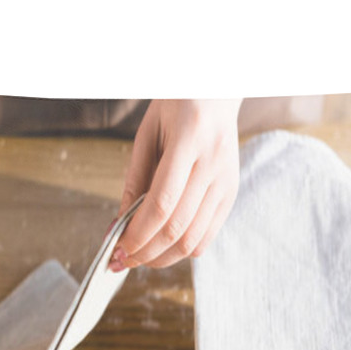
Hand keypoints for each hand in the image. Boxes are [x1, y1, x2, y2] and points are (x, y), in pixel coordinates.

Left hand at [109, 99, 240, 270]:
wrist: (218, 89)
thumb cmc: (176, 106)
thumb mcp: (147, 133)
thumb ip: (135, 179)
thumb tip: (121, 224)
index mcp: (189, 139)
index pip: (162, 204)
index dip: (138, 233)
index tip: (118, 248)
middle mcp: (213, 163)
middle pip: (177, 227)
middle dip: (146, 252)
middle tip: (123, 260)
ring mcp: (226, 181)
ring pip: (193, 239)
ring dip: (162, 257)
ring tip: (140, 258)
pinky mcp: (231, 194)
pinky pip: (207, 236)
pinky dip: (182, 250)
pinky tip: (163, 248)